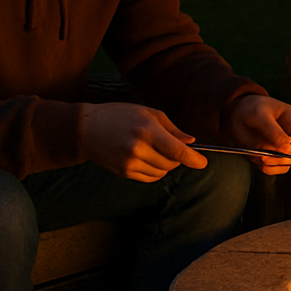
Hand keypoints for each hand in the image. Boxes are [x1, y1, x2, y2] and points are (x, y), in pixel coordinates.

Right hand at [80, 102, 205, 181]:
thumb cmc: (120, 115)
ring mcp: (129, 163)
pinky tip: (148, 158)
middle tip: (171, 146)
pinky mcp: (123, 172)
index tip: (203, 163)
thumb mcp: (148, 113)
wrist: (86, 129)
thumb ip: (172, 128)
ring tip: (155, 150)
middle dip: (178, 158)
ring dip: (166, 165)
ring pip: (161, 172)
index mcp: (147, 129)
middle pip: (171, 163)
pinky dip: (155, 171)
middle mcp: (138, 148)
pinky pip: (149, 177)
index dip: (193, 158)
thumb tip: (190, 142)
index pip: (176, 150)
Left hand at [228, 95, 290, 174]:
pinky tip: (253, 155)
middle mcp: (290, 136)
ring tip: (254, 153)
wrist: (238, 110)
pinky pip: (269, 168)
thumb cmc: (251, 107)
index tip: (279, 154)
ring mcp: (279, 147)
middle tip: (262, 157)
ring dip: (267, 164)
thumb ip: (273, 131)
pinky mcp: (269, 155)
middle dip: (277, 160)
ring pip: (281, 166)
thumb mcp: (260, 115)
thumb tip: (287, 148)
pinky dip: (260, 165)